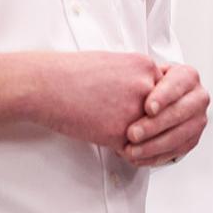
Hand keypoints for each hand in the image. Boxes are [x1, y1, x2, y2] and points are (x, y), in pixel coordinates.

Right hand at [23, 52, 160, 152]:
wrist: (45, 84)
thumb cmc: (72, 73)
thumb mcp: (114, 63)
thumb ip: (137, 77)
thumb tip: (150, 95)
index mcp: (145, 66)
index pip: (167, 94)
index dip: (153, 105)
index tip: (145, 110)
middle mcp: (145, 86)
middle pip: (162, 115)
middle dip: (149, 124)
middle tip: (132, 126)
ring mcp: (135, 110)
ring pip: (150, 134)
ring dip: (138, 139)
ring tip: (117, 132)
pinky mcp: (119, 132)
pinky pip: (132, 149)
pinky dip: (121, 149)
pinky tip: (104, 138)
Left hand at [123, 63, 209, 168]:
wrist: (154, 100)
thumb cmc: (146, 85)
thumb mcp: (144, 74)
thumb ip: (140, 78)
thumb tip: (126, 84)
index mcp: (188, 76)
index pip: (178, 85)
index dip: (163, 97)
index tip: (147, 108)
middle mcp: (198, 97)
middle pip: (180, 112)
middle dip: (155, 125)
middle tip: (133, 133)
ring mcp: (198, 119)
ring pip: (179, 135)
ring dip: (153, 146)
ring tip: (131, 150)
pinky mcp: (193, 139)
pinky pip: (176, 151)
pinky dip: (155, 157)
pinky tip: (138, 158)